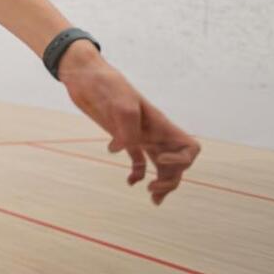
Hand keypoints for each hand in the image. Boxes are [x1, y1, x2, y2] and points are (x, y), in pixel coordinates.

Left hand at [58, 42, 200, 203]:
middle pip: (177, 163)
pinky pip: (138, 161)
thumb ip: (126, 127)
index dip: (182, 160)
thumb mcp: (119, 101)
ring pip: (160, 166)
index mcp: (159, 124)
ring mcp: (139, 136)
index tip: (160, 160)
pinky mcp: (122, 138)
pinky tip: (130, 182)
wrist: (84, 76)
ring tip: (151, 197)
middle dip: (171, 180)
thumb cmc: (105, 83)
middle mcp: (154, 132)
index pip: (189, 147)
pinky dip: (137, 174)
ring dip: (161, 183)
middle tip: (152, 190)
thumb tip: (121, 150)